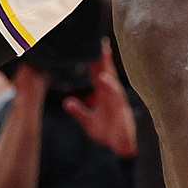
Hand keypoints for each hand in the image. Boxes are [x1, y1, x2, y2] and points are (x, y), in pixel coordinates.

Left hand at [63, 41, 137, 157]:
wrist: (121, 149)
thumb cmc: (109, 134)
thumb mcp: (88, 122)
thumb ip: (78, 112)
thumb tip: (66, 102)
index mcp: (103, 95)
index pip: (96, 74)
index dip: (92, 61)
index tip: (88, 46)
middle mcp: (110, 94)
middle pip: (105, 71)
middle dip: (101, 56)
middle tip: (97, 39)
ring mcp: (116, 99)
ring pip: (110, 78)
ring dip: (106, 65)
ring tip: (102, 51)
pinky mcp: (121, 108)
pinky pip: (115, 94)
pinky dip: (109, 85)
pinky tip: (103, 77)